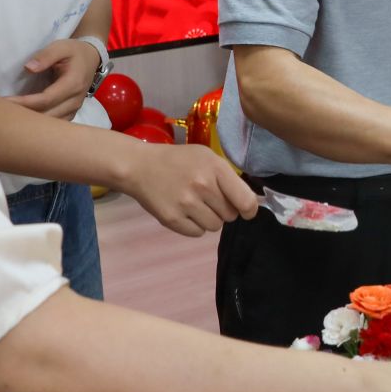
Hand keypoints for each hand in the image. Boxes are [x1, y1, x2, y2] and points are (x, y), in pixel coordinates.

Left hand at [7, 38, 100, 120]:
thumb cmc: (74, 52)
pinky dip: (41, 126)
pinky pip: (55, 125)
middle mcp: (75, 100)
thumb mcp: (61, 46)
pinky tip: (25, 121)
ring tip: (12, 118)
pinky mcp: (71, 113)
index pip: (46, 99)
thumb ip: (46, 55)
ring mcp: (74, 109)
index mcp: (73, 84)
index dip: (25, 102)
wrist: (91, 59)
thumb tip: (29, 68)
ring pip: (52, 124)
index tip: (5, 102)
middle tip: (3, 113)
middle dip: (25, 116)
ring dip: (32, 123)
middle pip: (48, 115)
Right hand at [120, 142, 259, 235]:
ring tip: (195, 205)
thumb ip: (228, 178)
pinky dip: (194, 226)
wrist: (140, 167)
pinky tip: (184, 212)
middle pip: (230, 215)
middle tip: (208, 199)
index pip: (245, 201)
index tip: (246, 211)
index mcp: (214, 168)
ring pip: (215, 226)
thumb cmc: (179, 161)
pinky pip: (197, 233)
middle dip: (223, 210)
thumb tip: (249, 203)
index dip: (249, 210)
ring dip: (209, 219)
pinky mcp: (172, 219)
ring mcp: (186, 204)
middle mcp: (202, 186)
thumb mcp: (207, 157)